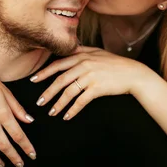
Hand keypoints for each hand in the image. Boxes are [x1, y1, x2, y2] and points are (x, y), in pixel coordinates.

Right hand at [0, 56, 36, 166]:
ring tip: (3, 165)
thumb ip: (17, 108)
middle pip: (5, 146)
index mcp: (3, 113)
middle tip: (21, 165)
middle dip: (14, 158)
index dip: (26, 147)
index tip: (32, 155)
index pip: (18, 135)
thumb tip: (29, 121)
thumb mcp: (6, 92)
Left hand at [30, 46, 148, 119]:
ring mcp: (90, 76)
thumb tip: (68, 50)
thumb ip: (82, 50)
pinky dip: (72, 110)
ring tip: (52, 112)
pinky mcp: (97, 88)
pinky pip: (81, 101)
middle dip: (48, 92)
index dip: (44, 73)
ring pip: (69, 91)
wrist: (133, 73)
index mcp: (82, 55)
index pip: (58, 64)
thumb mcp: (98, 52)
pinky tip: (67, 116)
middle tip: (39, 102)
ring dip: (59, 103)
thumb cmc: (115, 63)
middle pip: (60, 79)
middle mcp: (84, 64)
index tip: (33, 80)